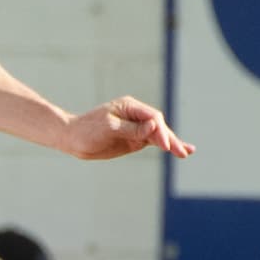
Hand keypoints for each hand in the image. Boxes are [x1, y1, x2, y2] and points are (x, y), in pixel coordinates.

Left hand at [63, 97, 193, 160]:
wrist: (72, 138)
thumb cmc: (87, 131)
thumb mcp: (109, 129)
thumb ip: (131, 129)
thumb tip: (154, 126)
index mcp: (130, 107)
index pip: (152, 117)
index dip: (161, 131)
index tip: (165, 145)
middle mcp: (136, 115)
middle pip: (158, 126)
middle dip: (170, 139)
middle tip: (182, 152)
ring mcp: (137, 128)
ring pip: (158, 135)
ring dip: (173, 143)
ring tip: (187, 152)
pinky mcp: (134, 139)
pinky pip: (153, 142)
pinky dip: (165, 146)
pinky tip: (180, 151)